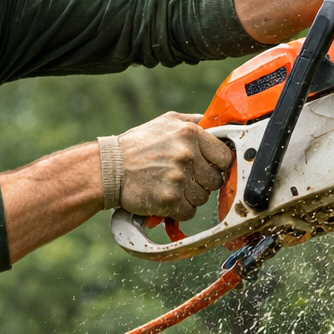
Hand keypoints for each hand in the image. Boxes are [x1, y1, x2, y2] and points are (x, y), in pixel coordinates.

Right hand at [118, 112, 233, 220]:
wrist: (109, 168)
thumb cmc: (137, 145)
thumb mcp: (165, 122)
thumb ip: (193, 121)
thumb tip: (215, 124)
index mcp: (191, 134)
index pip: (225, 157)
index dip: (217, 165)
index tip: (207, 167)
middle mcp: (187, 155)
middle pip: (215, 181)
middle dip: (202, 182)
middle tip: (183, 178)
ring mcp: (179, 178)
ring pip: (202, 198)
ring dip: (189, 197)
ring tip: (170, 187)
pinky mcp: (169, 200)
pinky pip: (188, 212)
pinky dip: (178, 210)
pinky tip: (166, 199)